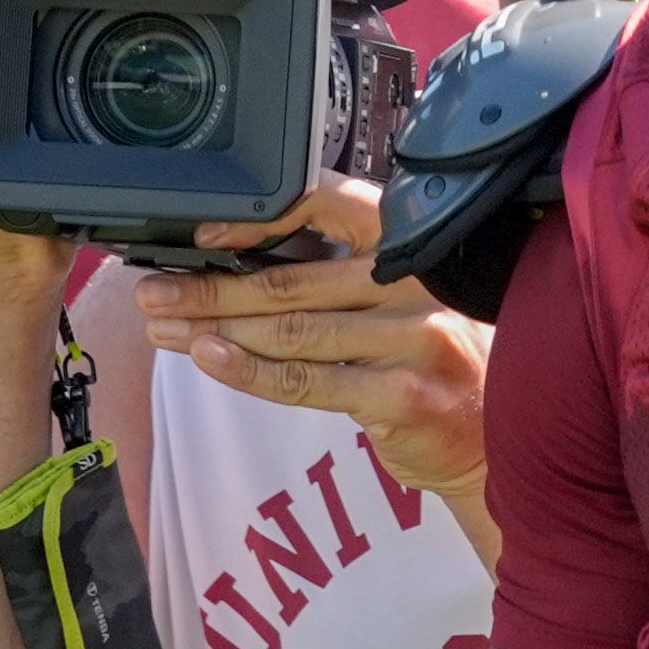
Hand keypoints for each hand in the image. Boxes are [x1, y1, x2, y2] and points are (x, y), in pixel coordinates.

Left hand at [121, 181, 493, 544]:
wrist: (495, 443)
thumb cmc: (436, 365)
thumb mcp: (406, 301)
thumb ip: (344, 278)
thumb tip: (238, 263)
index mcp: (415, 245)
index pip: (334, 205)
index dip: (262, 216)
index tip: (203, 235)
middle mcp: (418, 283)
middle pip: (293, 278)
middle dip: (210, 287)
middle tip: (153, 292)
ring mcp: (414, 338)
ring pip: (291, 329)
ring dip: (214, 329)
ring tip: (164, 328)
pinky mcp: (402, 394)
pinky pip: (306, 380)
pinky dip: (247, 370)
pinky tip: (206, 358)